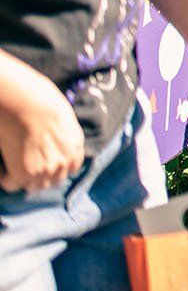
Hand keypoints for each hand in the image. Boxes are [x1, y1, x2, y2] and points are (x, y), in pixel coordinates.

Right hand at [0, 65, 83, 192]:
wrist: (27, 105)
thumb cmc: (43, 104)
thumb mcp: (66, 120)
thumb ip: (66, 138)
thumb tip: (56, 144)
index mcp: (76, 148)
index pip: (71, 169)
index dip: (58, 166)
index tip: (47, 162)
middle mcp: (64, 163)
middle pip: (54, 181)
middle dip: (44, 175)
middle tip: (29, 166)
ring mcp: (46, 171)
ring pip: (36, 187)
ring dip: (27, 180)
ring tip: (16, 168)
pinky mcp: (25, 174)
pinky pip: (12, 185)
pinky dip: (6, 178)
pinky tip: (3, 169)